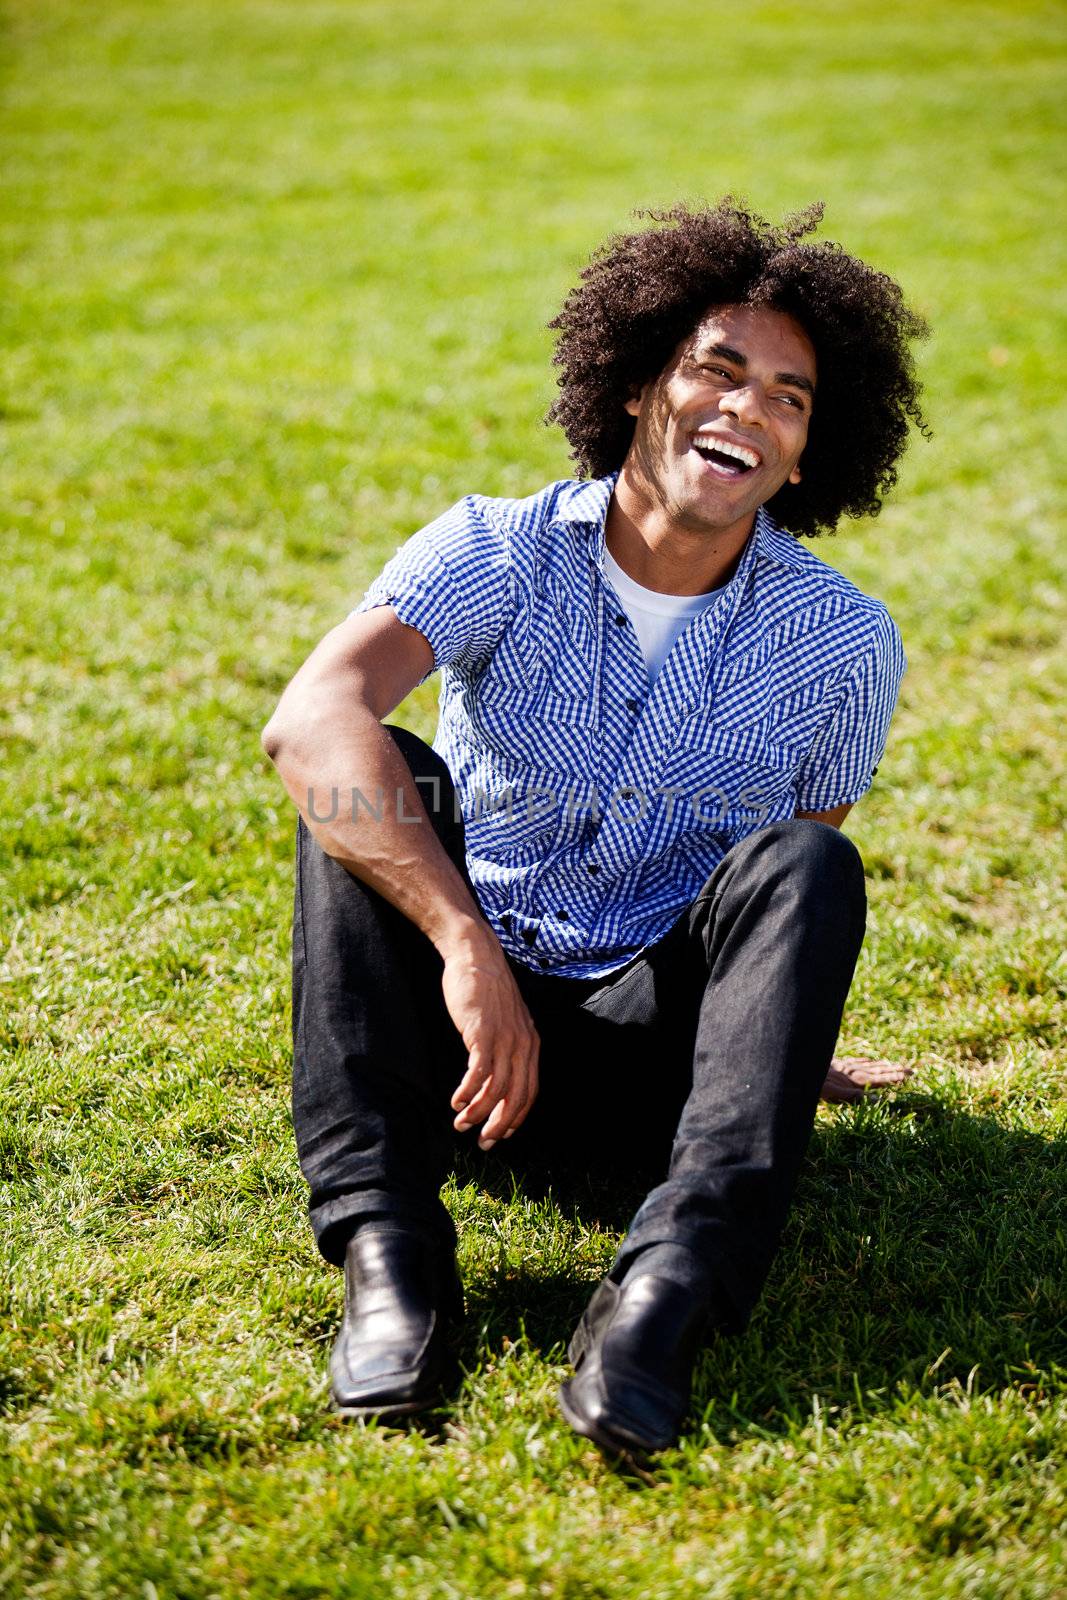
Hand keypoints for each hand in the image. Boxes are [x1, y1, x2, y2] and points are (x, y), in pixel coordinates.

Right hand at [437, 926, 539, 1150]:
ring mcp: (504, 1038)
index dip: (516, 1117)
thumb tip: (494, 1074)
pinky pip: (478, 1073)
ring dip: (479, 1113)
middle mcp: (522, 1044)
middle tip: (483, 1143)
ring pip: (496, 1089)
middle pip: (516, 1097)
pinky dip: (468, 1092)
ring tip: (461, 1124)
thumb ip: (506, 1044)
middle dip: (499, 1125)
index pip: (529, 1091)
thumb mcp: (505, 1020)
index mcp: (530, 1043)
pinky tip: (456, 1102)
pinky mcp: (483, 1032)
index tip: (501, 1134)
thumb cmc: (486, 989)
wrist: (476, 955)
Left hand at [821, 1054, 913, 1104]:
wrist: (801, 1066)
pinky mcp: (838, 1063)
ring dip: (884, 1066)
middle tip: (911, 1070)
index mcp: (855, 1080)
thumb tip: (877, 1099)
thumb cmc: (815, 1085)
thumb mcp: (833, 1093)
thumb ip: (854, 1096)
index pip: (879, 1079)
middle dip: (894, 1071)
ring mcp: (846, 1066)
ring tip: (896, 1065)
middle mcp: (853, 1071)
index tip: (908, 1076)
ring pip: (869, 1065)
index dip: (894, 1078)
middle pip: (878, 1071)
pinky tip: (871, 1059)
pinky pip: (856, 1061)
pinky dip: (867, 1061)